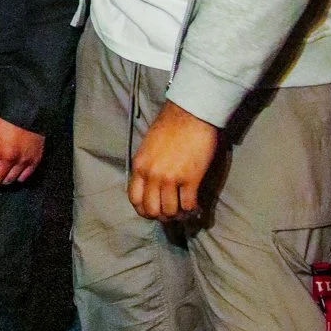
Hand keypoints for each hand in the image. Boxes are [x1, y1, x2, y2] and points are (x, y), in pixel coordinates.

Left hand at [0, 113, 44, 195]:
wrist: (29, 108)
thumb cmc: (3, 117)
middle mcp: (9, 158)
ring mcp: (23, 160)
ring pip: (10, 180)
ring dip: (3, 178)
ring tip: (2, 169)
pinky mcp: (35, 160)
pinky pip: (24, 177)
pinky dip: (17, 176)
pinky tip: (14, 170)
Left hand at [128, 99, 219, 218]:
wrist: (190, 114)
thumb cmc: (170, 126)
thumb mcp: (148, 147)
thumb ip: (147, 166)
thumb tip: (151, 185)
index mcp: (139, 166)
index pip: (134, 199)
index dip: (144, 210)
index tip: (153, 210)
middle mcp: (152, 175)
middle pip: (151, 210)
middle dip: (161, 216)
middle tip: (170, 213)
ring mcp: (171, 178)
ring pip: (170, 211)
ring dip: (178, 214)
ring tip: (184, 211)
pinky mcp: (190, 179)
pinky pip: (188, 205)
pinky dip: (192, 210)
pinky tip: (196, 206)